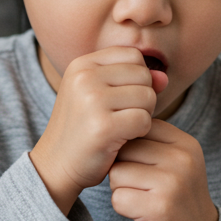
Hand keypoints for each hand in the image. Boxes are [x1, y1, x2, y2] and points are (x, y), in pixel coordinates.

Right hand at [30, 47, 164, 212]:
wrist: (55, 165)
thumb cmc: (83, 128)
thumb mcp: (101, 95)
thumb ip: (134, 80)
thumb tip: (164, 77)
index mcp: (82, 64)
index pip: (133, 55)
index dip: (137, 78)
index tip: (121, 98)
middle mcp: (84, 77)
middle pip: (143, 75)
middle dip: (142, 97)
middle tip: (121, 116)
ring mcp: (92, 101)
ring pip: (147, 97)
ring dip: (143, 115)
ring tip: (120, 127)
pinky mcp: (103, 126)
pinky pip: (144, 120)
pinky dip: (140, 133)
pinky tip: (121, 139)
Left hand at [109, 118, 218, 220]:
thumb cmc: (176, 196)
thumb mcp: (175, 161)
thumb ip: (149, 141)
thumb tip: (112, 123)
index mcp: (184, 143)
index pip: (136, 128)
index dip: (129, 149)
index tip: (144, 167)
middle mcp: (181, 159)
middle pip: (122, 150)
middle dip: (123, 170)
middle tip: (144, 188)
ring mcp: (172, 184)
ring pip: (116, 174)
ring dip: (121, 190)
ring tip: (144, 199)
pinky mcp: (159, 209)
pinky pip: (117, 198)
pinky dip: (123, 208)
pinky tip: (141, 213)